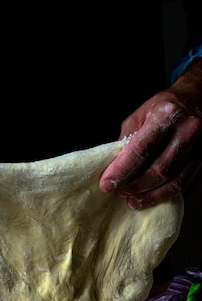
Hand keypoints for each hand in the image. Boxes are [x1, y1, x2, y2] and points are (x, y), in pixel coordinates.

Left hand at [100, 60, 201, 208]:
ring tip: (134, 201)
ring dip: (152, 196)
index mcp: (167, 115)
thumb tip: (115, 168)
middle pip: (160, 169)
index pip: (142, 149)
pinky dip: (168, 194)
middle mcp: (188, 130)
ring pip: (176, 181)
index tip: (107, 184)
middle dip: (136, 186)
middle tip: (121, 193)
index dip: (122, 170)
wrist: (196, 100)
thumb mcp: (140, 115)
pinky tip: (154, 197)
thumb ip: (127, 140)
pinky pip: (188, 184)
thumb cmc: (164, 108)